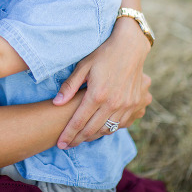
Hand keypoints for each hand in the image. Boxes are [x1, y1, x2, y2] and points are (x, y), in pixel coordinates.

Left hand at [52, 16, 151, 147]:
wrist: (131, 46)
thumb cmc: (104, 54)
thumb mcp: (84, 66)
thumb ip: (70, 86)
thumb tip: (57, 103)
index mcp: (97, 94)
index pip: (78, 122)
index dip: (68, 135)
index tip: (60, 144)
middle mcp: (112, 103)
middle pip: (91, 129)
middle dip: (77, 139)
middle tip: (68, 145)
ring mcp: (125, 105)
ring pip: (106, 129)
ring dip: (92, 136)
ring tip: (81, 138)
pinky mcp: (134, 103)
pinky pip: (120, 124)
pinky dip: (108, 129)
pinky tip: (100, 129)